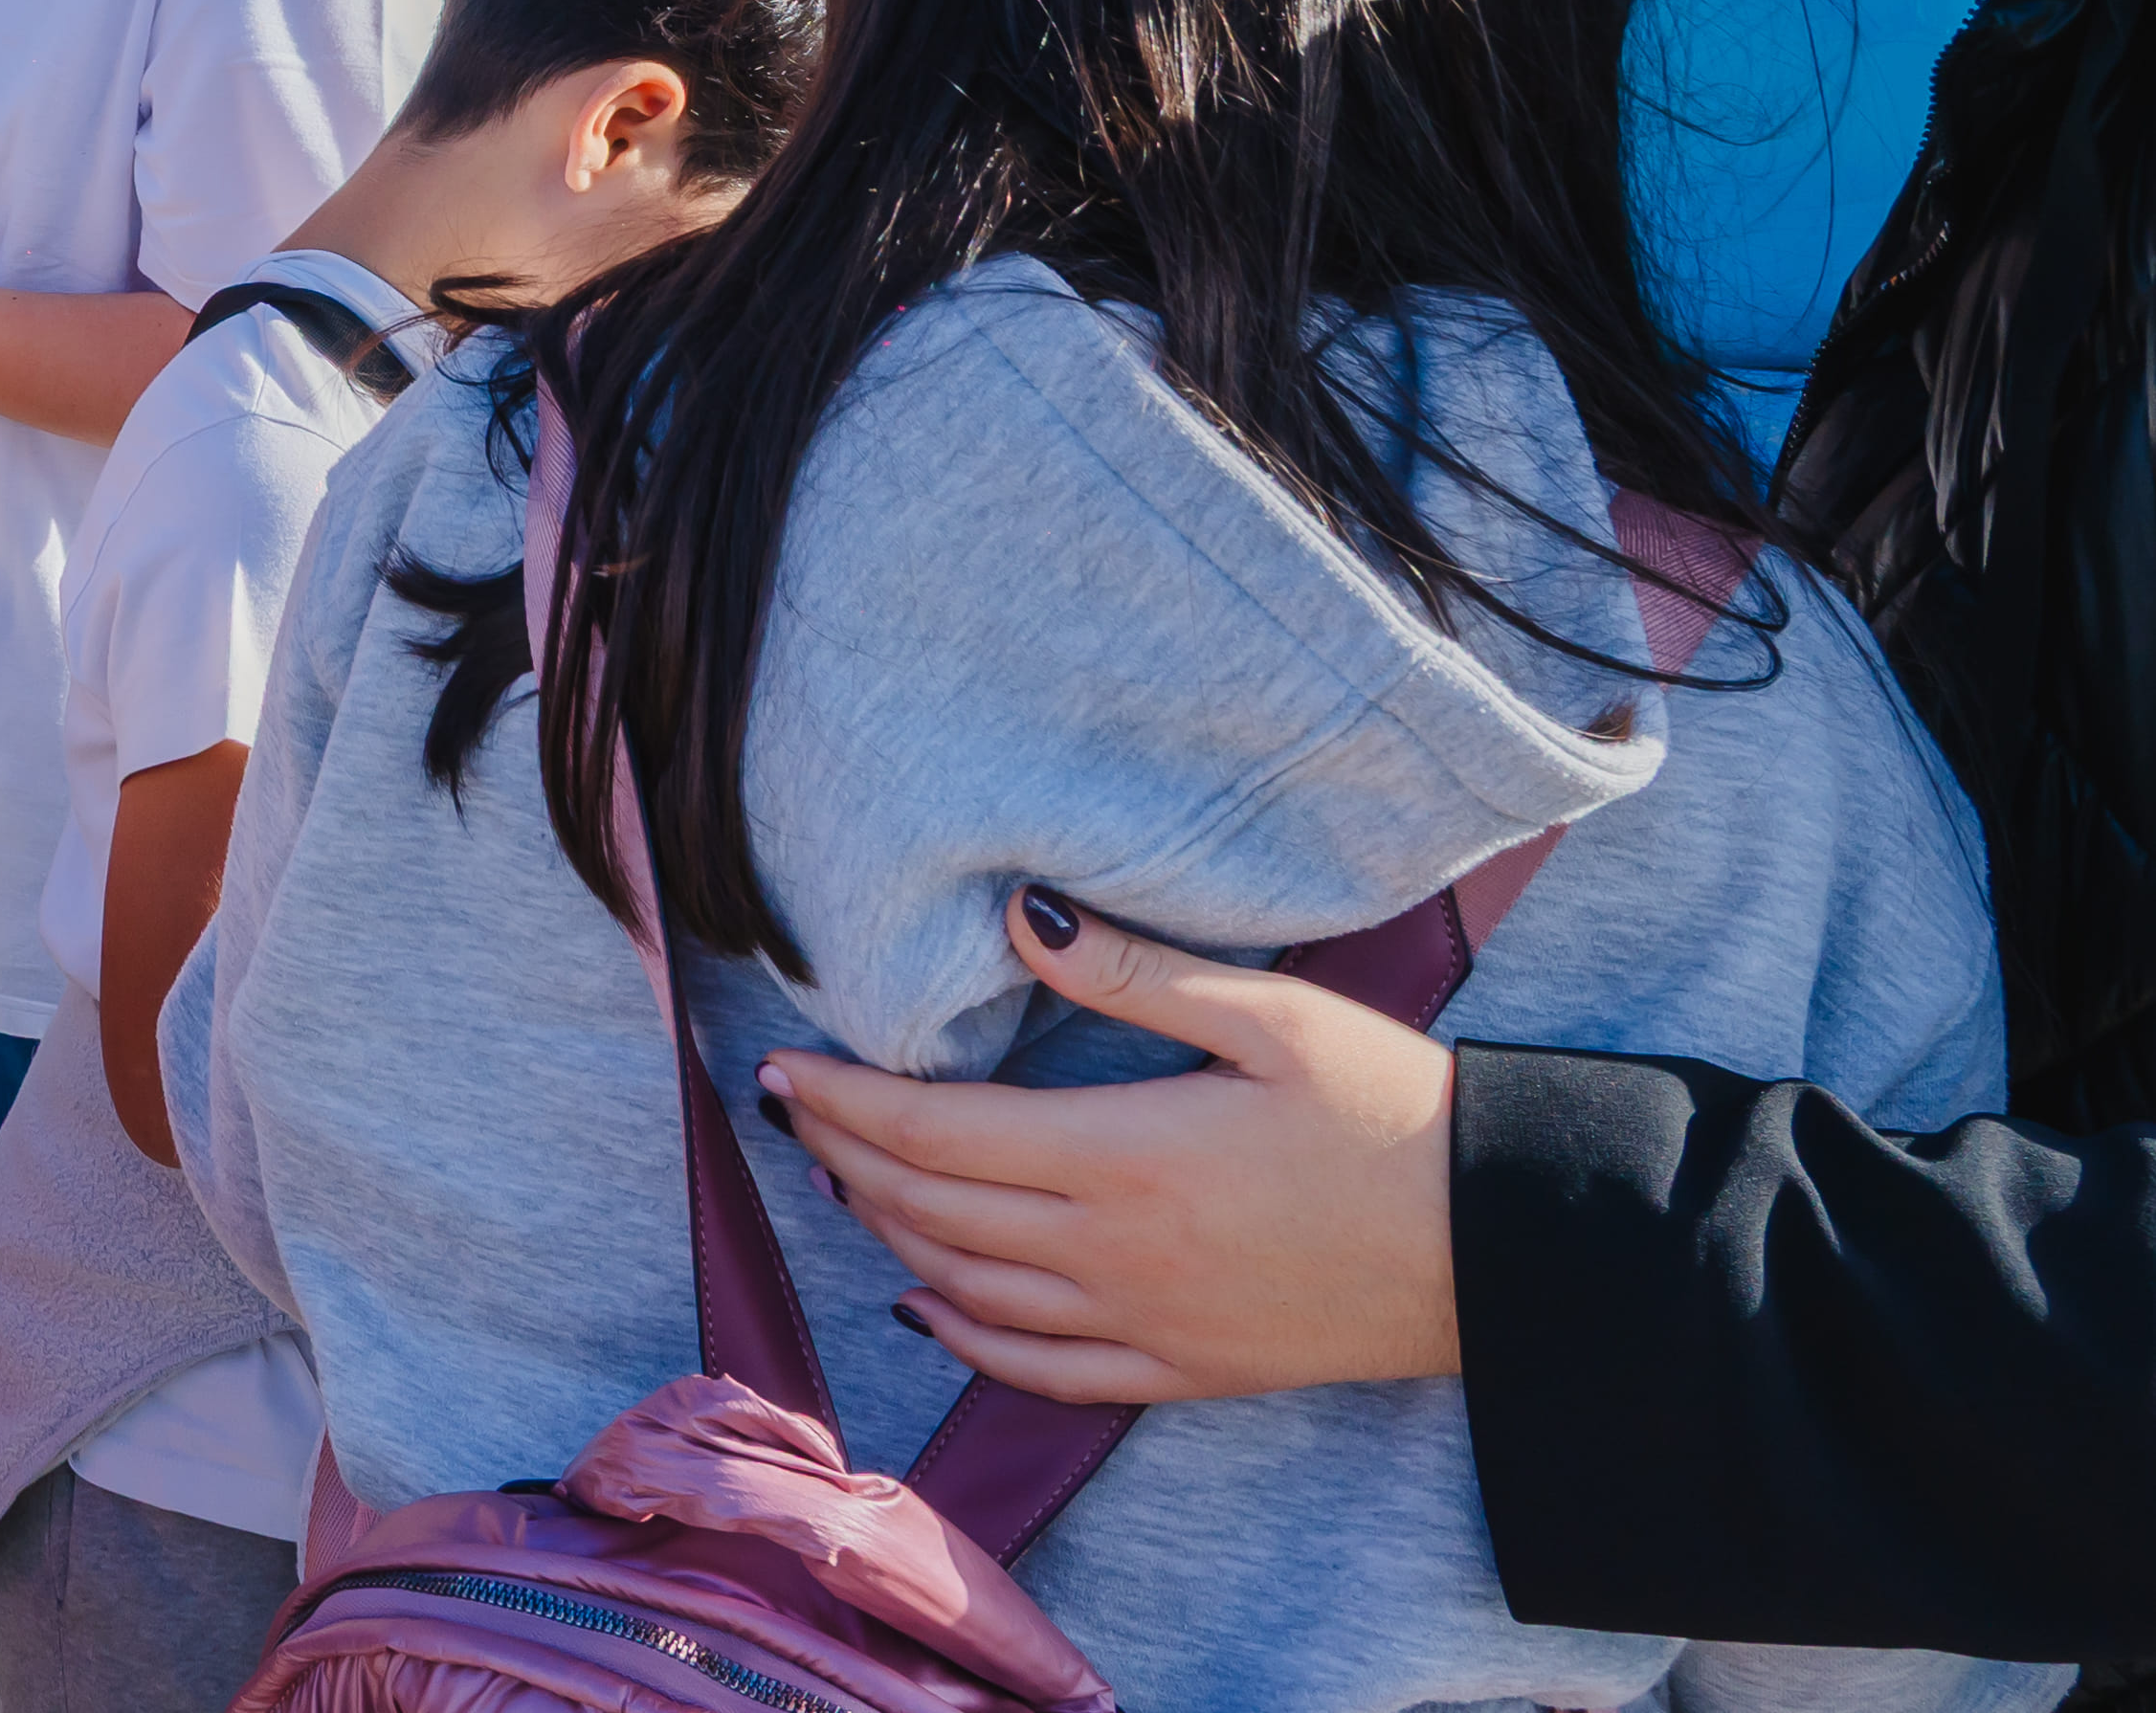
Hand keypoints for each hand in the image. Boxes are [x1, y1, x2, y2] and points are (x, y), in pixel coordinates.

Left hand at [761, 885, 1461, 1405]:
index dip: (843, 1100)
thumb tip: (1015, 918)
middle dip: (844, 1156)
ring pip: (966, 1289)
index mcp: (1125, 1156)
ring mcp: (1145, 1324)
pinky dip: (963, 1338)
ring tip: (843, 1178)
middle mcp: (1114, 1254)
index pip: (935, 1131)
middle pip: (930, 1208)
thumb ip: (1129, 972)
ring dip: (889, 1232)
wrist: (1508, 1253)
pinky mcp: (1182, 1370)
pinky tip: (924, 1305)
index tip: (780, 1068)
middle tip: (791, 1111)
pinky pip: (1040, 1370)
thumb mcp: (1271, 1017)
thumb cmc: (1397, 1115)